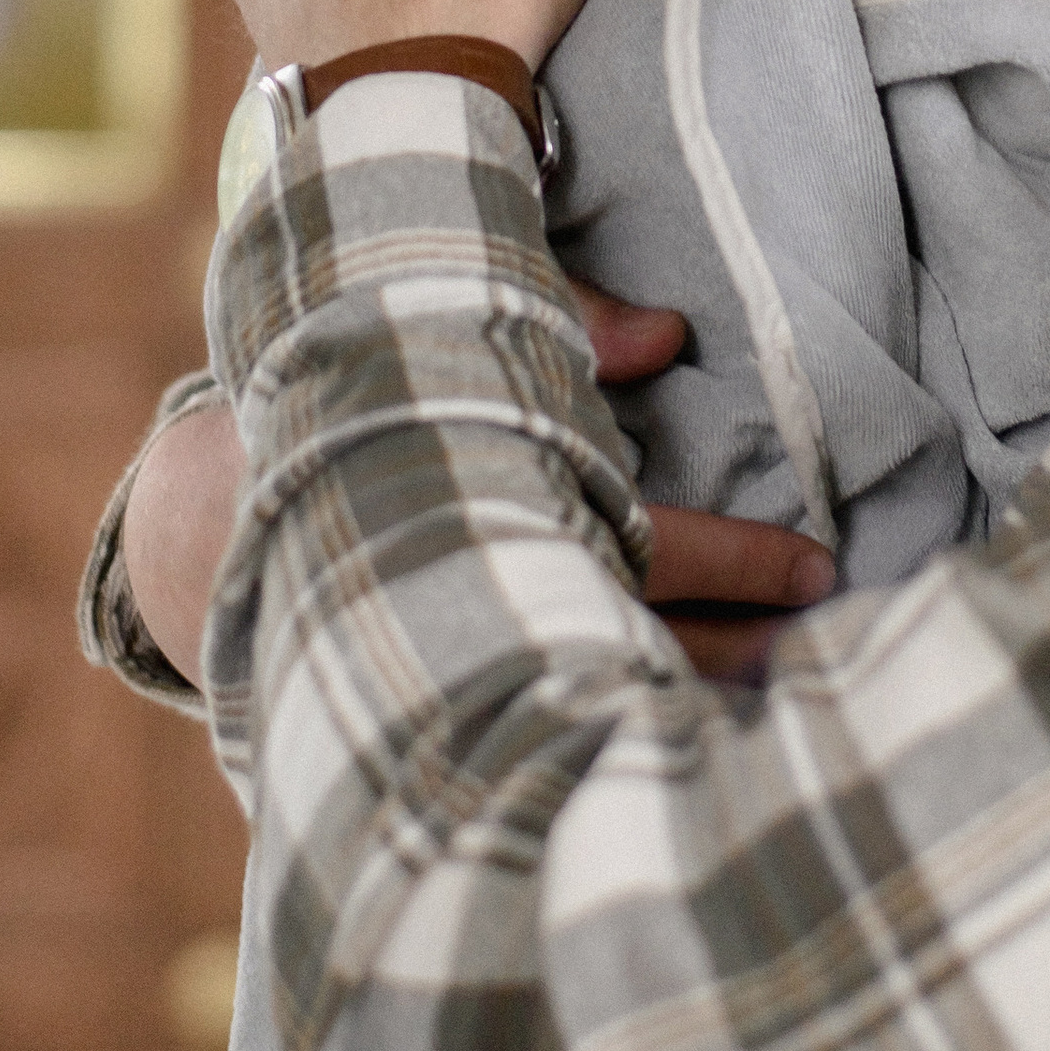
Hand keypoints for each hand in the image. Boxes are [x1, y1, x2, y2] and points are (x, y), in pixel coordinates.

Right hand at [121, 282, 833, 692]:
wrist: (214, 514)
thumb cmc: (358, 387)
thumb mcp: (438, 316)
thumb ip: (561, 315)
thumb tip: (669, 337)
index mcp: (486, 501)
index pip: (639, 542)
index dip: (735, 560)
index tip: (815, 566)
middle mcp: (481, 590)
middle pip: (640, 639)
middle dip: (740, 655)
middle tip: (835, 650)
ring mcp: (461, 653)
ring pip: (604, 692)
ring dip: (702, 696)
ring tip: (803, 699)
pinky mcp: (448, 686)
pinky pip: (556, 718)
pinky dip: (631, 725)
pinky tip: (705, 736)